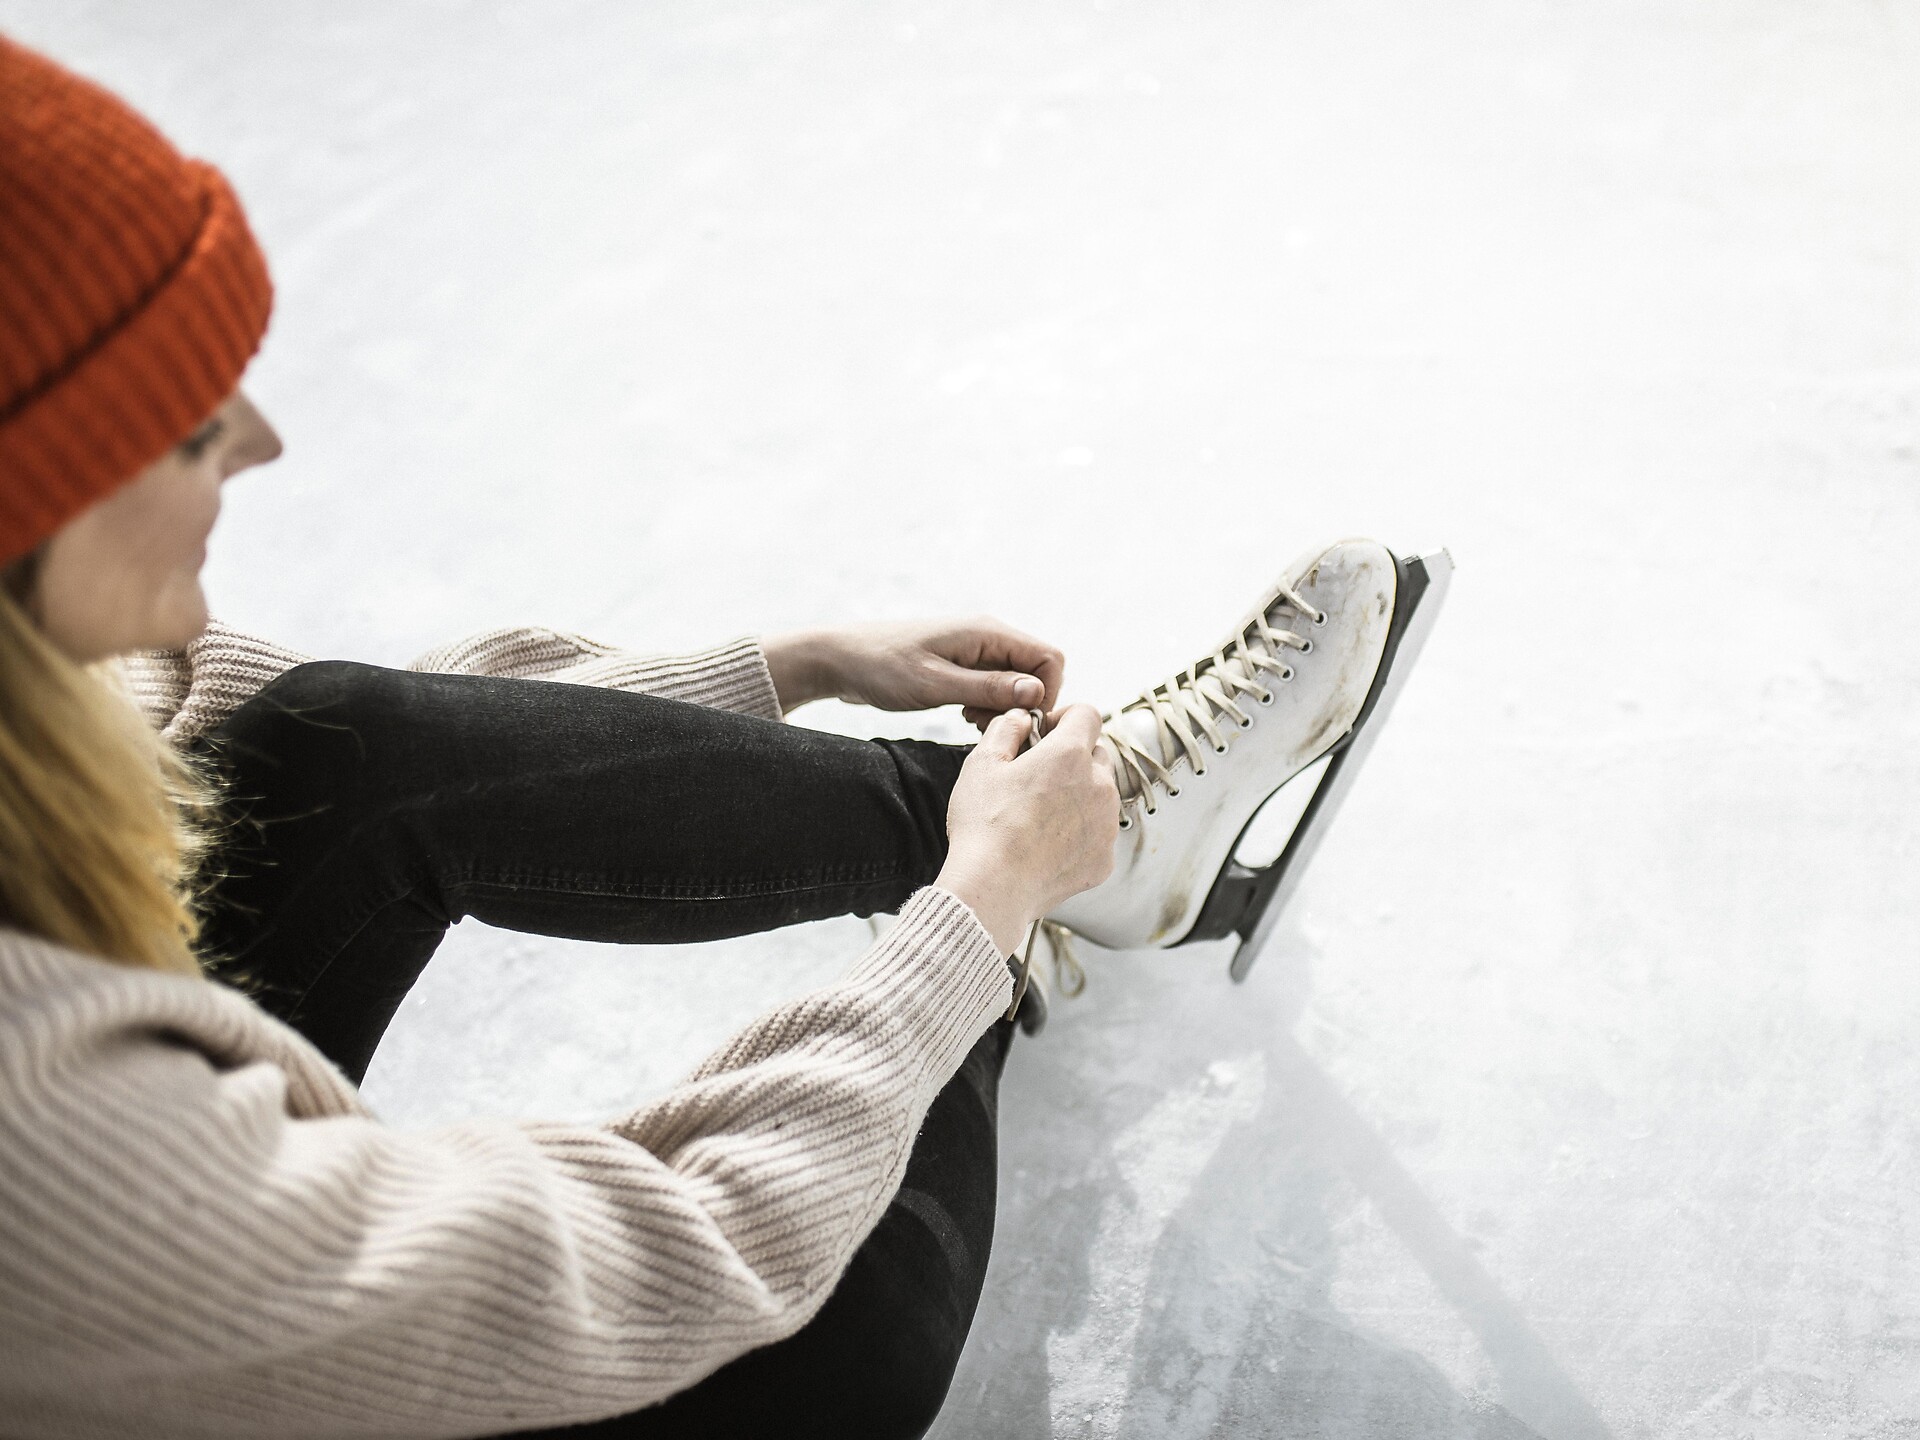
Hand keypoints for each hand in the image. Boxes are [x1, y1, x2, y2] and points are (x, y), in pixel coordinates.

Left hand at [762, 618, 1064, 725]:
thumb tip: (1036, 692)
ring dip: (1003, 707)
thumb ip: (988, 688)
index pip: (1050, 658)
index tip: (1020, 722)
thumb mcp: (935, 684)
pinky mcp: (963, 665)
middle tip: (987, 724)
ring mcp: (976, 650)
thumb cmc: (882, 667)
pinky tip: (963, 715)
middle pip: (1036, 671)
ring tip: (969, 720)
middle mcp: (987, 636)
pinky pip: (994, 686)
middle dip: (1023, 704)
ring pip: (1016, 682)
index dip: (1046, 693)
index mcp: (987, 632)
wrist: (840, 660)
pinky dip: (987, 705)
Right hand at [934, 705, 1119, 954]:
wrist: (994, 888)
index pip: (1088, 715)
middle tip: (1038, 777)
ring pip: (1102, 796)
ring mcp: (1106, 825)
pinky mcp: (1104, 859)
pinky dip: (1080, 834)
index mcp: (1070, 755)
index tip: (1046, 732)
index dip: (1066, 718)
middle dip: (1073, 758)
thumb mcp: (982, 763)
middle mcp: (1100, 786)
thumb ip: (1007, 728)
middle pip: (1097, 755)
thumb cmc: (984, 824)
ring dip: (1079, 796)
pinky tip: (1048, 845)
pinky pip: (1098, 835)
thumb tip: (1022, 717)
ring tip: (1041, 815)